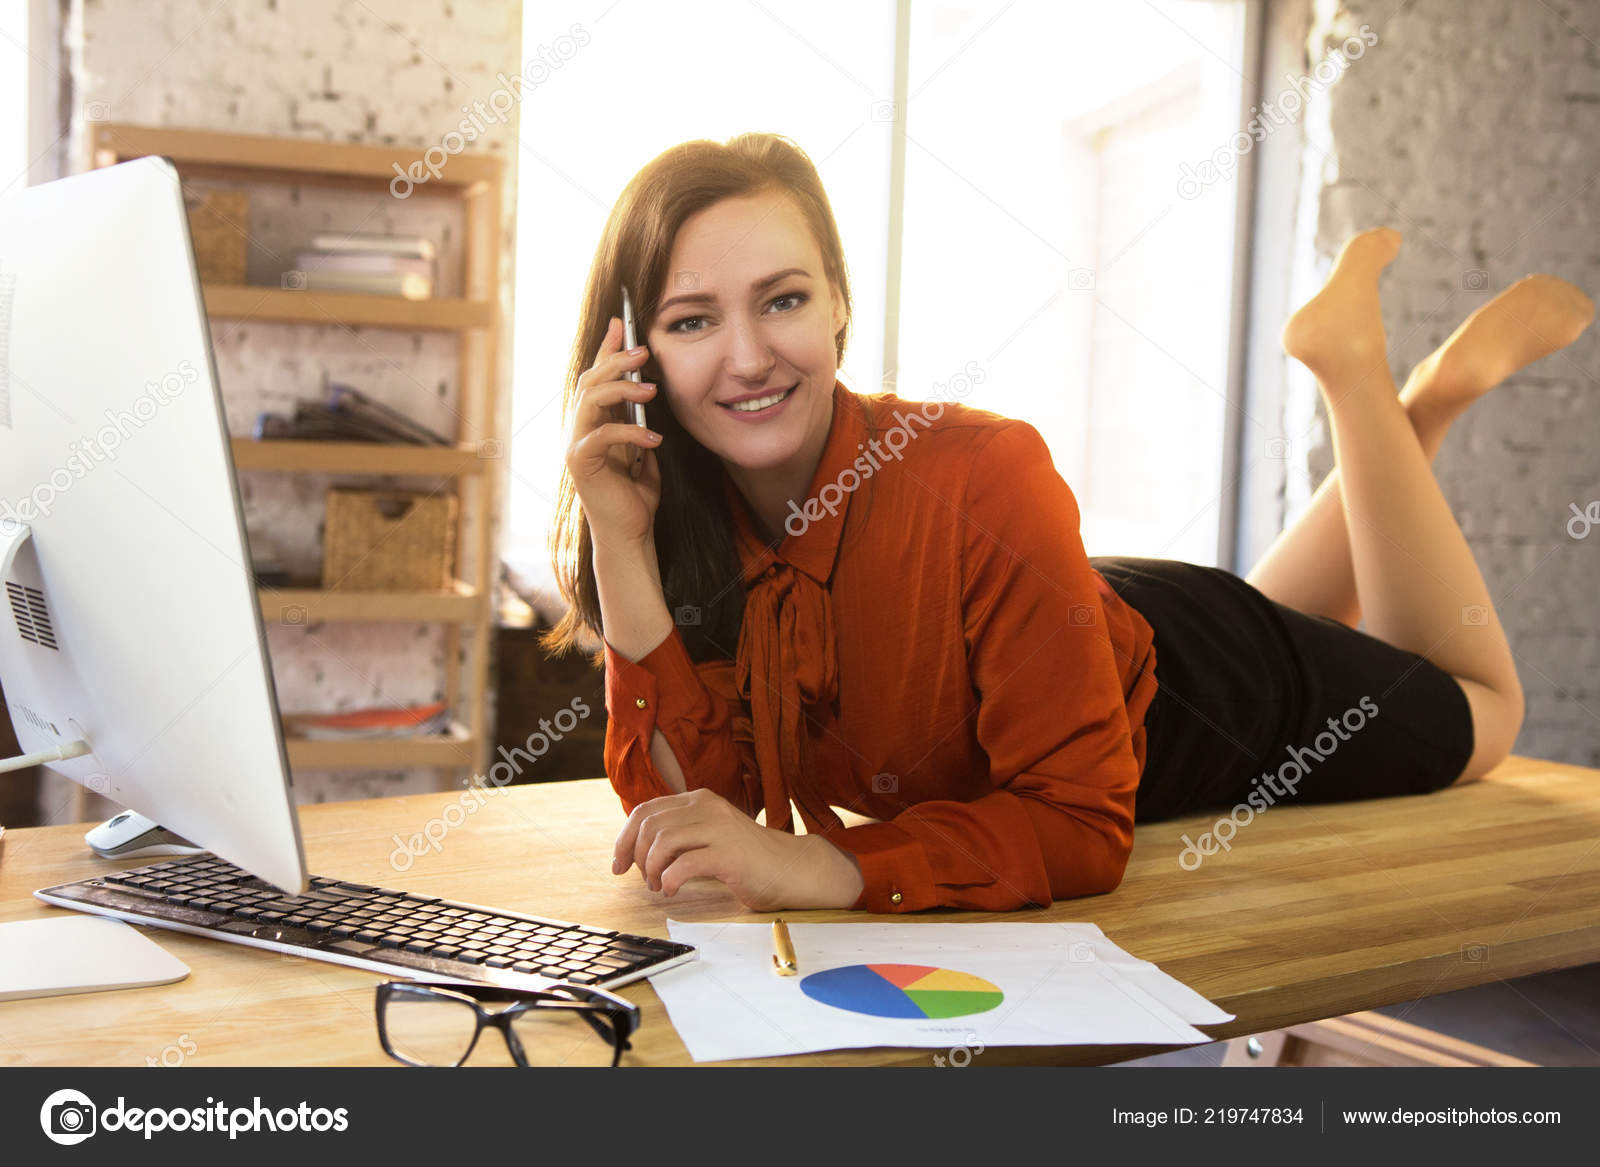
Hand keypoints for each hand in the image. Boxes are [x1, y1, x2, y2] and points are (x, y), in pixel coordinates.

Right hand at [565, 315, 663, 550]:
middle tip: (644, 352)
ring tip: (651, 390)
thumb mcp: (643, 448)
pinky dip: (629, 433)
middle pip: (590, 381)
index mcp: (593, 422)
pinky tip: (654, 439)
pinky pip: (600, 436)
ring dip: (621, 389)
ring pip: (590, 400)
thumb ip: (639, 421)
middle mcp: (578, 428)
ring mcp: (575, 444)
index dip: (606, 349)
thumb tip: (648, 389)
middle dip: (616, 361)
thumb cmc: (635, 494)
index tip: (621, 323)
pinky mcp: (580, 463)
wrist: (630, 532)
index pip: (596, 377)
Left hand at [611, 788, 863, 911]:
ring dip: (651, 870)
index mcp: (698, 800)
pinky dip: (669, 880)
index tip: (618, 864)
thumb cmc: (746, 859)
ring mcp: (718, 829)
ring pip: (662, 842)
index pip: (645, 810)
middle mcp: (707, 808)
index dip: (624, 838)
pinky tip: (672, 890)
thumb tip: (635, 849)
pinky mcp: (729, 854)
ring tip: (659, 886)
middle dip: (635, 857)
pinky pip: (684, 864)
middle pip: (649, 825)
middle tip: (643, 880)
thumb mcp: (708, 835)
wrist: (791, 869)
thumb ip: (679, 833)